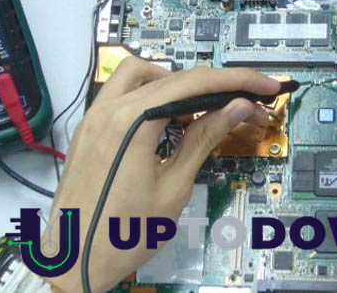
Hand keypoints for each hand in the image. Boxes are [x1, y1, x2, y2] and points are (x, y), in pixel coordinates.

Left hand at [45, 58, 279, 292]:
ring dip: (177, 83)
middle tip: (247, 104)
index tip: (265, 86)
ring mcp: (94, 118)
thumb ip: (204, 139)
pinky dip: (150, 95)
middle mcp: (108, 110)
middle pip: (173, 76)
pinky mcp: (88, 129)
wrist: (71, 261)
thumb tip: (237, 108)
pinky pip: (122, 94)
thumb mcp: (173, 188)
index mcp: (131, 123)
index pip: (195, 83)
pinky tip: (169, 121)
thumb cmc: (121, 235)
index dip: (237, 80)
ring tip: (203, 111)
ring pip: (141, 75)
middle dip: (216, 86)